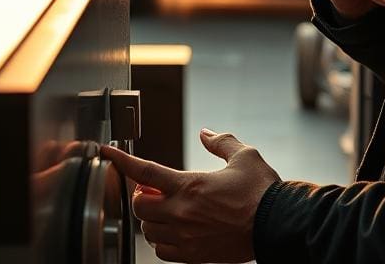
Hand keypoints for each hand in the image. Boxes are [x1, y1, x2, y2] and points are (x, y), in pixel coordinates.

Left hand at [100, 129, 279, 262]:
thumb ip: (221, 142)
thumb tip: (205, 133)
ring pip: (148, 230)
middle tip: (155, 187)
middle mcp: (183, 213)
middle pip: (140, 205)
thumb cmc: (263, 191)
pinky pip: (162, 251)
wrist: (278, 226)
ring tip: (166, 208)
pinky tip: (173, 229)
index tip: (106, 153)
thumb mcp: (244, 156)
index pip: (144, 171)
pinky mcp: (194, 255)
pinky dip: (161, 239)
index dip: (121, 160)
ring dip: (151, 217)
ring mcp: (186, 237)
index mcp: (190, 185)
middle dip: (142, 194)